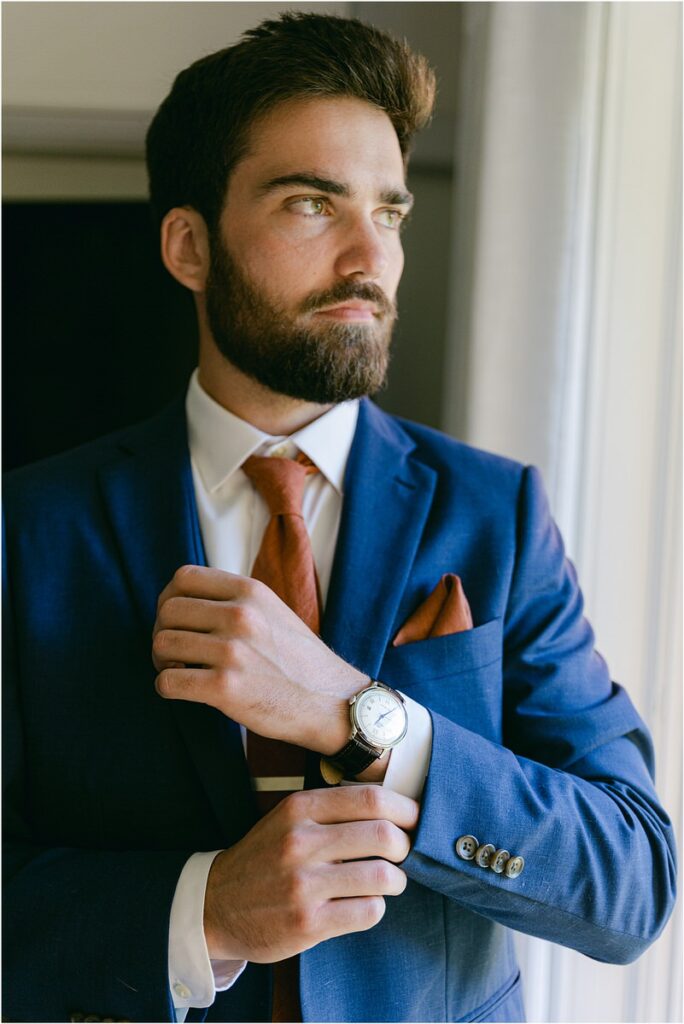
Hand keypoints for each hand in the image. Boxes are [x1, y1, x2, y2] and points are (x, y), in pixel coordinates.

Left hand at [152, 565, 367, 754]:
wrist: (330, 702)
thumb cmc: (297, 660)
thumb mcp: (272, 610)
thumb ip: (233, 599)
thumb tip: (181, 598)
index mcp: (250, 591)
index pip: (183, 577)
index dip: (169, 598)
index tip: (175, 619)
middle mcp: (240, 616)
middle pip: (168, 611)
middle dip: (163, 632)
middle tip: (175, 653)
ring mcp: (232, 652)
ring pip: (163, 644)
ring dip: (162, 662)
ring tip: (180, 671)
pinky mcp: (225, 689)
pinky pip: (167, 683)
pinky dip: (167, 687)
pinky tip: (184, 690)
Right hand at [204, 785, 418, 961]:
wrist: (215, 904)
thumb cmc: (265, 856)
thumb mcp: (290, 818)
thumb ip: (334, 809)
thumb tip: (396, 809)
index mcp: (300, 809)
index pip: (372, 799)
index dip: (405, 809)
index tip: (414, 819)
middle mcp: (301, 842)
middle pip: (385, 836)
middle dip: (404, 846)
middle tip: (401, 853)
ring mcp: (304, 885)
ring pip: (383, 876)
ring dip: (396, 880)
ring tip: (386, 881)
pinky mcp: (307, 923)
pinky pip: (368, 911)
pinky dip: (375, 907)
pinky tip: (363, 903)